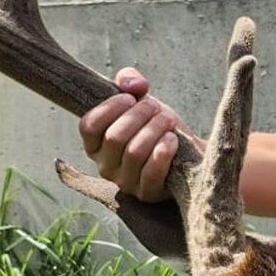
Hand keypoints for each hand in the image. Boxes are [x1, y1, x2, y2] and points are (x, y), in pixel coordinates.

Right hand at [78, 69, 185, 201]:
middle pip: (115, 137)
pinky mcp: (147, 193)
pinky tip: (172, 139)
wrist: (187, 151)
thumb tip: (132, 85)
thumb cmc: (155, 125)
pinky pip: (151, 172)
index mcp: (95, 144)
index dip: (110, 107)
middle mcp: (105, 166)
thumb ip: (129, 82)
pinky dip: (163, 152)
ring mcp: (125, 182)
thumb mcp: (139, 100)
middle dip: (139, 115)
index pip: (89, 126)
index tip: (130, 97)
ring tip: (168, 119)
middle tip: (155, 107)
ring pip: (134, 152)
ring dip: (155, 129)